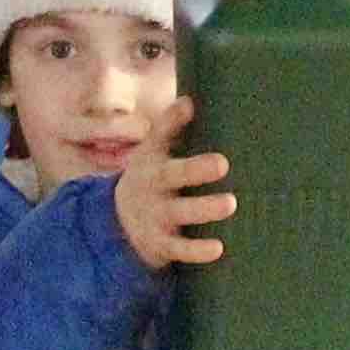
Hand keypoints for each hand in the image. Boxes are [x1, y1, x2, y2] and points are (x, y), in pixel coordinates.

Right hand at [112, 98, 237, 269]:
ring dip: (204, 209)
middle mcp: (153, 187)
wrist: (119, 223)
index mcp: (153, 160)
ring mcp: (157, 216)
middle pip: (172, 176)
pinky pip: (179, 249)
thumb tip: (190, 99)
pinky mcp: (162, 244)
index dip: (172, 121)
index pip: (159, 137)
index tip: (190, 105)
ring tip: (230, 204)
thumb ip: (169, 126)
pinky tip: (218, 248)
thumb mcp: (153, 151)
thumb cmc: (151, 177)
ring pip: (180, 213)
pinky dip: (197, 250)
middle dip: (195, 169)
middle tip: (223, 163)